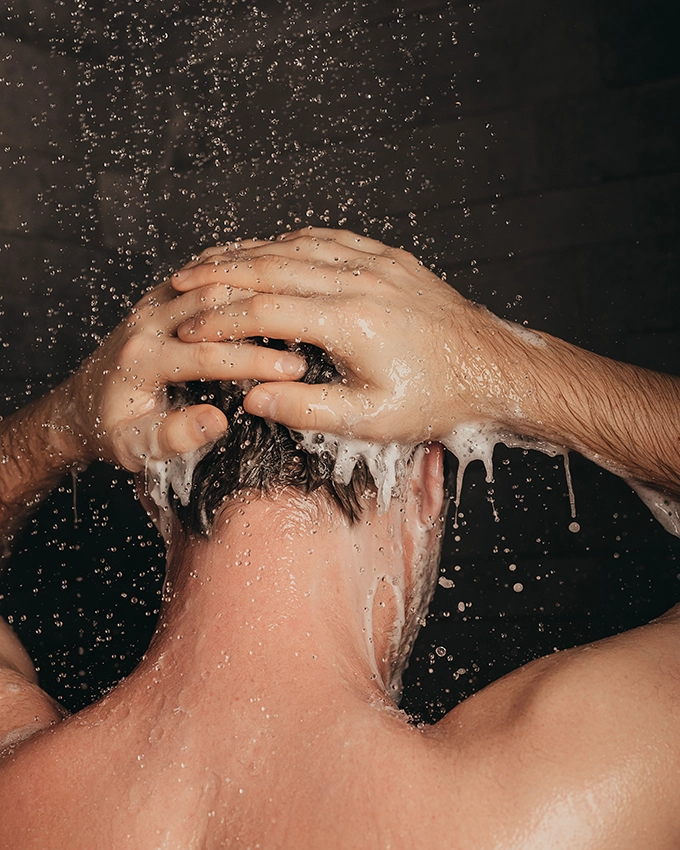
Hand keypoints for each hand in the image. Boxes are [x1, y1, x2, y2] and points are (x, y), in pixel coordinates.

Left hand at [61, 279, 305, 470]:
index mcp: (141, 360)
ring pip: (209, 281)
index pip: (208, 355)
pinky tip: (269, 287)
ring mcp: (151, 305)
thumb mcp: (136, 449)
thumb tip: (218, 421)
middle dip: (264, 321)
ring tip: (297, 306)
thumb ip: (175, 437)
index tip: (293, 371)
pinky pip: (202, 276)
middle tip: (307, 335)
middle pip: (213, 307)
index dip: (255, 362)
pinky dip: (238, 279)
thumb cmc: (112, 431)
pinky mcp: (159, 298)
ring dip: (254, 292)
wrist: (81, 406)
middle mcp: (145, 323)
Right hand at [170, 229, 529, 443]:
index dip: (219, 321)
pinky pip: (331, 238)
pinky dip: (293, 241)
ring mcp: (378, 264)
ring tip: (213, 260)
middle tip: (180, 281)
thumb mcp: (372, 420)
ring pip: (298, 246)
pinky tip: (273, 246)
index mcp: (352, 323)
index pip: (265, 313)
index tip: (187, 329)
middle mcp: (361, 282)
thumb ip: (308, 407)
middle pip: (272, 267)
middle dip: (220, 275)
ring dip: (250, 252)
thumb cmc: (437, 399)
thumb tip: (253, 396)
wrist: (494, 368)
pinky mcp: (391, 259)